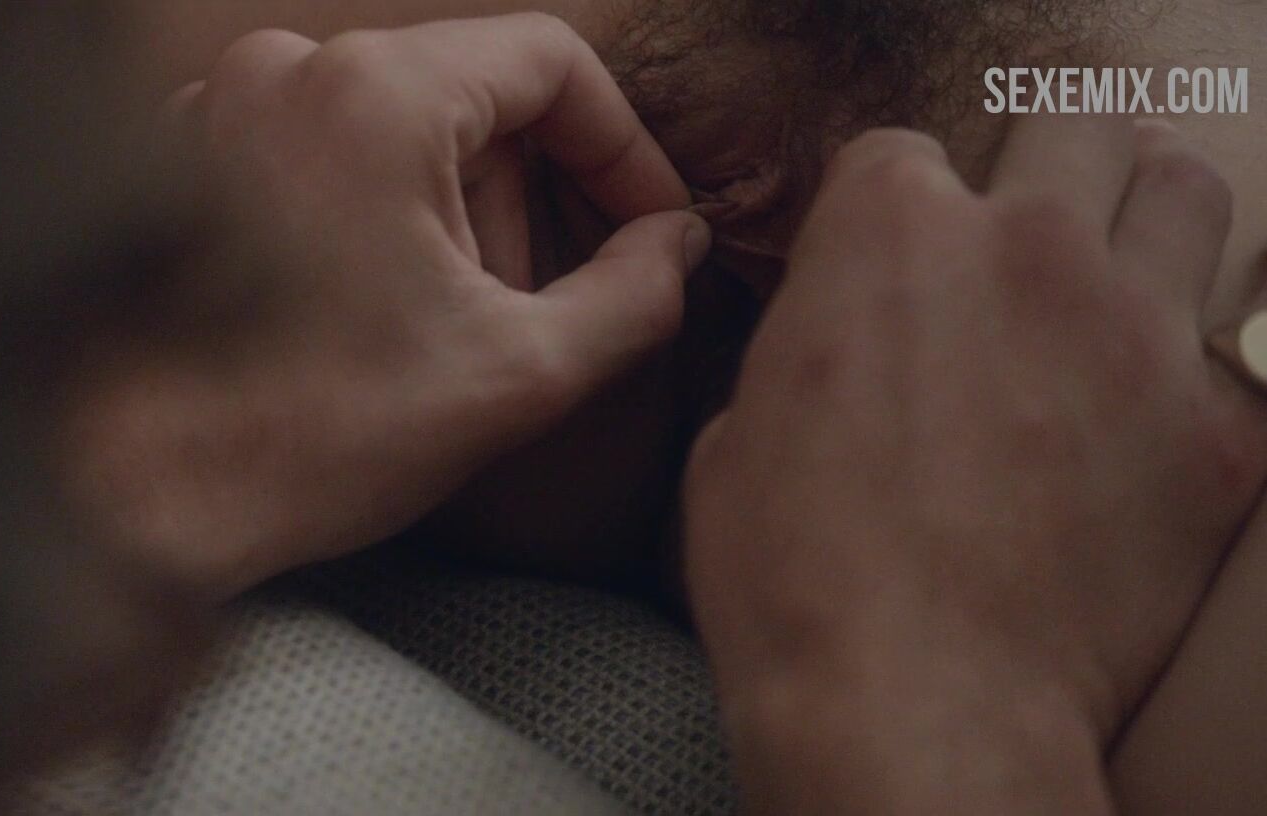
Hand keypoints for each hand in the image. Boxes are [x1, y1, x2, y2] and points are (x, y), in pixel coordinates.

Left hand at [64, 14, 710, 600]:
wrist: (131, 502)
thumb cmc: (313, 436)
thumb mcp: (515, 373)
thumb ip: (631, 294)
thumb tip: (674, 243)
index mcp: (376, 91)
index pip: (550, 63)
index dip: (622, 148)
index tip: (646, 226)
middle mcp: (286, 70)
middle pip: (470, 98)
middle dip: (528, 201)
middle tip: (533, 310)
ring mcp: (220, 111)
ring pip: (393, 129)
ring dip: (450, 217)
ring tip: (439, 331)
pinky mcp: (181, 164)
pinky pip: (316, 155)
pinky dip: (370, 217)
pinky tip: (366, 318)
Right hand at [683, 118, 1266, 811]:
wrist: (914, 702)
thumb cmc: (792, 576)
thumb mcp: (736, 438)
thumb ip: (802, 354)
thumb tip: (828, 352)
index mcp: (887, 233)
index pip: (901, 153)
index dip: (885, 210)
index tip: (885, 266)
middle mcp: (1026, 247)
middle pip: (1070, 128)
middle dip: (1040, 170)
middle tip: (1020, 240)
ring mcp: (1138, 331)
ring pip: (1186, 192)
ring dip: (1145, 216)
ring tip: (1115, 272)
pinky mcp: (1216, 432)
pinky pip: (1229, 354)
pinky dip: (1189, 370)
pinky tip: (1144, 416)